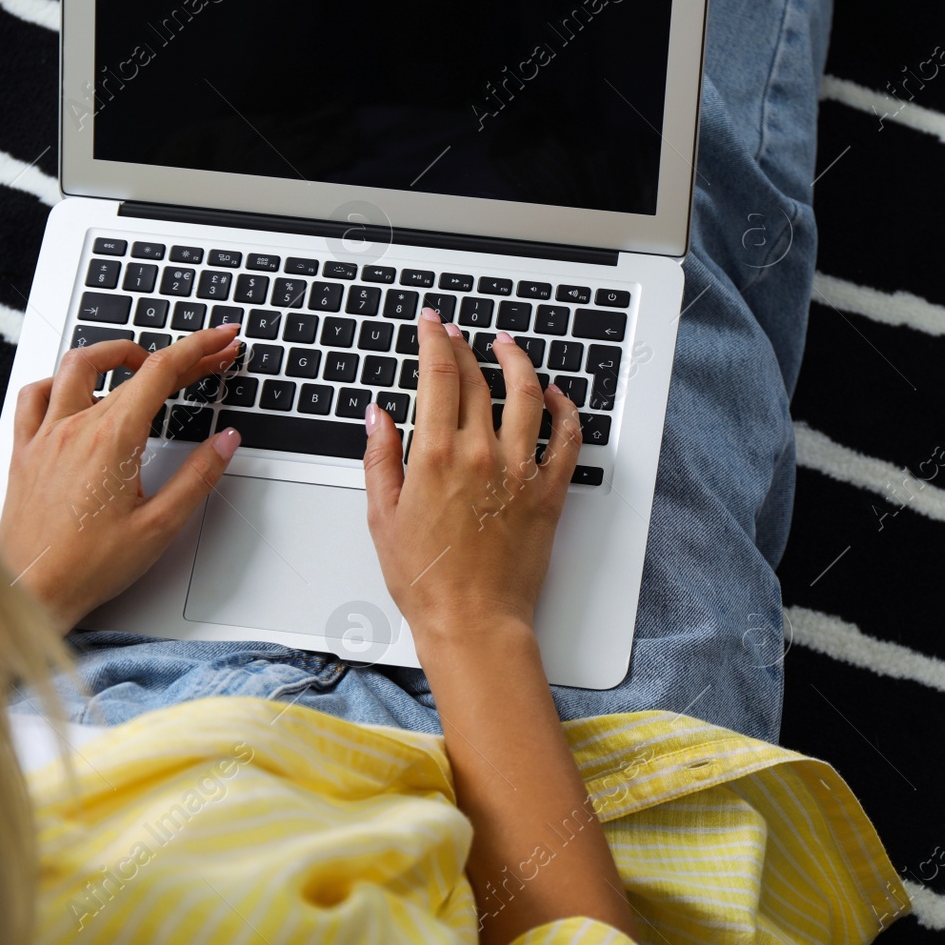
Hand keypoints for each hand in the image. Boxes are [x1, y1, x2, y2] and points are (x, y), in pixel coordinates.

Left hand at [0, 324, 243, 631]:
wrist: (29, 591)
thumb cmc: (87, 567)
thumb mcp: (160, 525)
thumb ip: (198, 476)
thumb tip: (225, 440)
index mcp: (113, 439)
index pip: (163, 371)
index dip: (200, 347)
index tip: (223, 340)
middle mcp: (76, 427)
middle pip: (132, 368)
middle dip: (177, 357)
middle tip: (207, 360)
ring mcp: (45, 436)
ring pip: (75, 366)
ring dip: (112, 353)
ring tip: (138, 359)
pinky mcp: (24, 452)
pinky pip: (33, 396)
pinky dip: (57, 382)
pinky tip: (72, 393)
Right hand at [362, 308, 582, 652]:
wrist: (474, 621)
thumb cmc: (426, 579)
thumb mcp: (383, 517)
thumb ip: (380, 458)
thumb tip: (378, 415)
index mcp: (436, 456)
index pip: (438, 375)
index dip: (434, 340)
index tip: (431, 323)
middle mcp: (482, 454)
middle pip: (478, 379)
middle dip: (465, 347)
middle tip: (457, 333)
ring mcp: (520, 471)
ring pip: (528, 395)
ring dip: (518, 362)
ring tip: (508, 347)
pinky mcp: (548, 492)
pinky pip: (567, 438)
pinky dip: (565, 409)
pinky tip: (556, 395)